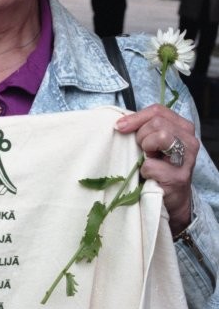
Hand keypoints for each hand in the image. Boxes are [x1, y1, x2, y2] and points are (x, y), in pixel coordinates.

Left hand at [115, 104, 198, 235]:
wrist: (171, 198)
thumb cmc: (159, 167)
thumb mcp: (153, 142)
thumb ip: (143, 128)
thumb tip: (120, 123)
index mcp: (182, 127)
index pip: (158, 111)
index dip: (136, 117)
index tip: (120, 126)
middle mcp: (189, 140)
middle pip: (157, 122)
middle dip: (142, 136)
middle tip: (143, 150)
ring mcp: (187, 158)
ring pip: (160, 136)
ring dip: (146, 149)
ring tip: (148, 159)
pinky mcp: (178, 177)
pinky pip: (151, 165)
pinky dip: (145, 171)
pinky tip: (150, 176)